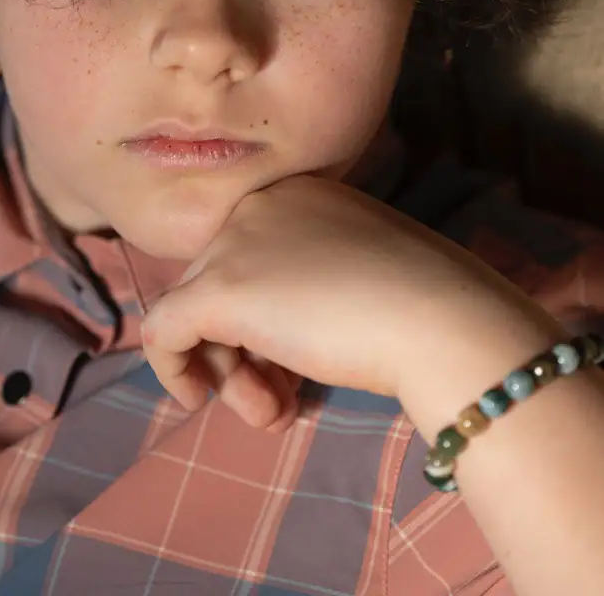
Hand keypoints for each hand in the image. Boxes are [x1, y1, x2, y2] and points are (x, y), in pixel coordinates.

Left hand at [141, 173, 550, 430]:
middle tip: (280, 401)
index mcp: (296, 192)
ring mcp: (235, 242)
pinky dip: (173, 369)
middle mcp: (257, 203)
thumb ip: (307, 285)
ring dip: (230, 374)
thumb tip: (264, 330)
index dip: (262, 319)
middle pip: (220, 284)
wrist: (440, 319)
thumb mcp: (357, 277)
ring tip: (273, 414)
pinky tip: (195, 398)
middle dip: (243, 352)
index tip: (291, 364)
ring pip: (196, 311)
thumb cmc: (420, 304)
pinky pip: (164, 329)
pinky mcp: (220, 288)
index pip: (250, 257)